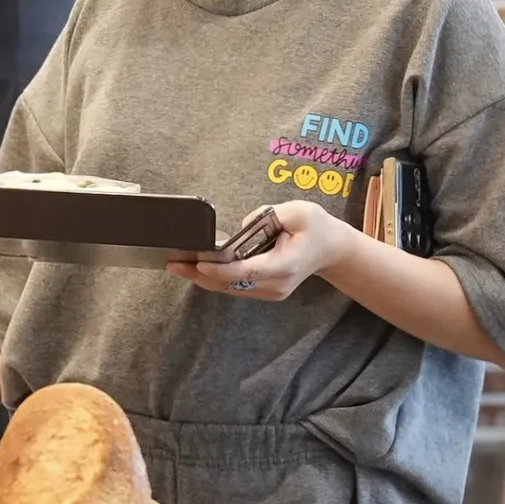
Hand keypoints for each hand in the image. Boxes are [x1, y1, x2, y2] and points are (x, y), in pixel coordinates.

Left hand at [173, 199, 353, 301]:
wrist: (330, 250)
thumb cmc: (315, 227)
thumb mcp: (299, 211)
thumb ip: (269, 216)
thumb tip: (241, 227)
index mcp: (286, 264)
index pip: (249, 271)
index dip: (222, 269)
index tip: (199, 263)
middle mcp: (276, 284)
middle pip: (233, 284)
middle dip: (201, 274)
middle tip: (173, 263)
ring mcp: (270, 292)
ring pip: (230, 289)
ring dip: (203, 278)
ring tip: (176, 265)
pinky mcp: (264, 292)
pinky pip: (234, 287)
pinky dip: (214, 279)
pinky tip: (194, 269)